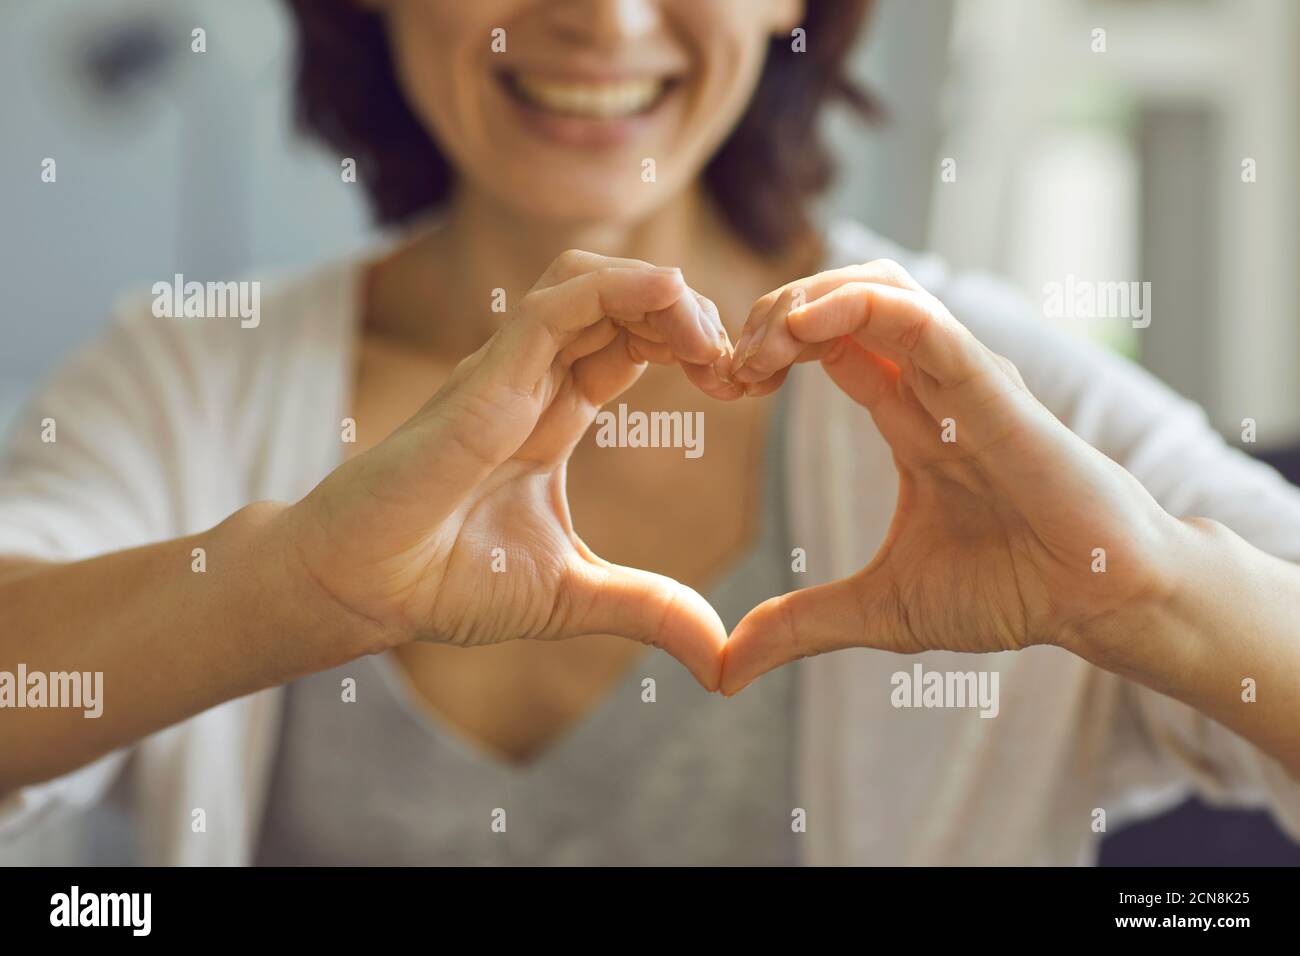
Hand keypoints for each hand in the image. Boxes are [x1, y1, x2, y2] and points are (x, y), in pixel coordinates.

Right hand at [285, 251, 736, 688]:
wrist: (362, 589)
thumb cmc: (445, 580)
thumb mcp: (574, 596)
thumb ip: (649, 609)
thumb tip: (720, 658)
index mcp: (554, 413)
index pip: (632, 342)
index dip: (690, 345)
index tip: (741, 385)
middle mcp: (533, 380)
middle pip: (621, 300)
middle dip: (689, 314)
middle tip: (738, 365)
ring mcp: (507, 372)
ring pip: (589, 281)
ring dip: (660, 292)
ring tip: (709, 340)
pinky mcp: (485, 378)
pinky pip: (555, 305)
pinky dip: (617, 287)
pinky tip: (670, 297)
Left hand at [719, 260, 1182, 693]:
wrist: (1097, 603)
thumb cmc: (1011, 590)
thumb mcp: (880, 609)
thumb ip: (800, 625)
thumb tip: (724, 671)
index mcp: (906, 417)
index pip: (826, 343)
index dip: (765, 350)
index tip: (721, 387)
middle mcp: (931, 384)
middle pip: (841, 300)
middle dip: (770, 315)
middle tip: (726, 367)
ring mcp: (961, 377)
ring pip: (878, 289)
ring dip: (803, 301)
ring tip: (757, 348)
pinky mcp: (990, 387)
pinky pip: (921, 321)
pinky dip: (856, 307)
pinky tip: (800, 328)